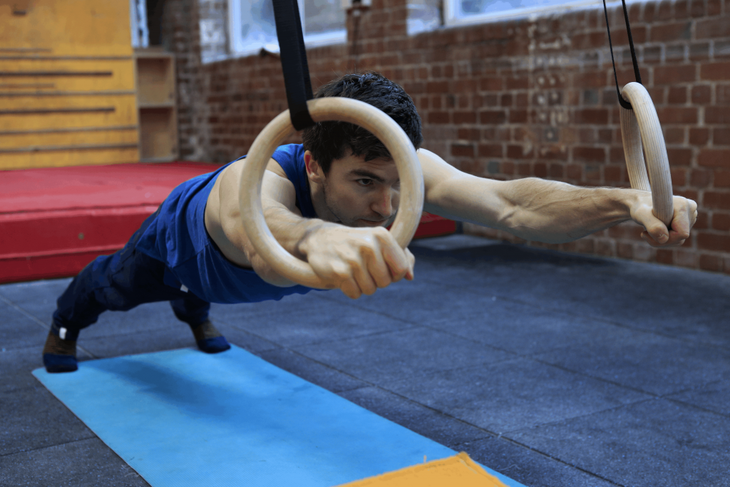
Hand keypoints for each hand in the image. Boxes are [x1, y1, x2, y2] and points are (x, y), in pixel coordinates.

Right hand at [298, 224, 414, 298]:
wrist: (320, 239)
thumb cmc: (356, 242)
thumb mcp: (379, 242)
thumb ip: (401, 256)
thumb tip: (410, 276)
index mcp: (382, 236)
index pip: (401, 269)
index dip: (393, 274)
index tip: (382, 267)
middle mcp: (369, 245)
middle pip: (385, 282)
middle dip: (376, 280)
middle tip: (363, 268)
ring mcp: (354, 259)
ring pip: (370, 290)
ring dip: (362, 285)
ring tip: (352, 270)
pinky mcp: (340, 272)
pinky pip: (355, 294)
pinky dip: (350, 290)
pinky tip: (343, 276)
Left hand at [632, 194, 697, 246]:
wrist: (640, 202)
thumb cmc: (639, 206)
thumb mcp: (640, 214)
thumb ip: (652, 225)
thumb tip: (664, 238)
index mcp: (683, 206)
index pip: (681, 233)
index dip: (665, 237)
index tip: (648, 232)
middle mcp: (690, 210)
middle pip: (680, 238)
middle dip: (661, 240)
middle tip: (645, 232)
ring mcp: (690, 217)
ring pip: (678, 240)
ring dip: (660, 240)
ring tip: (649, 229)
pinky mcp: (687, 222)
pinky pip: (677, 239)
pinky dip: (663, 239)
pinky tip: (654, 230)